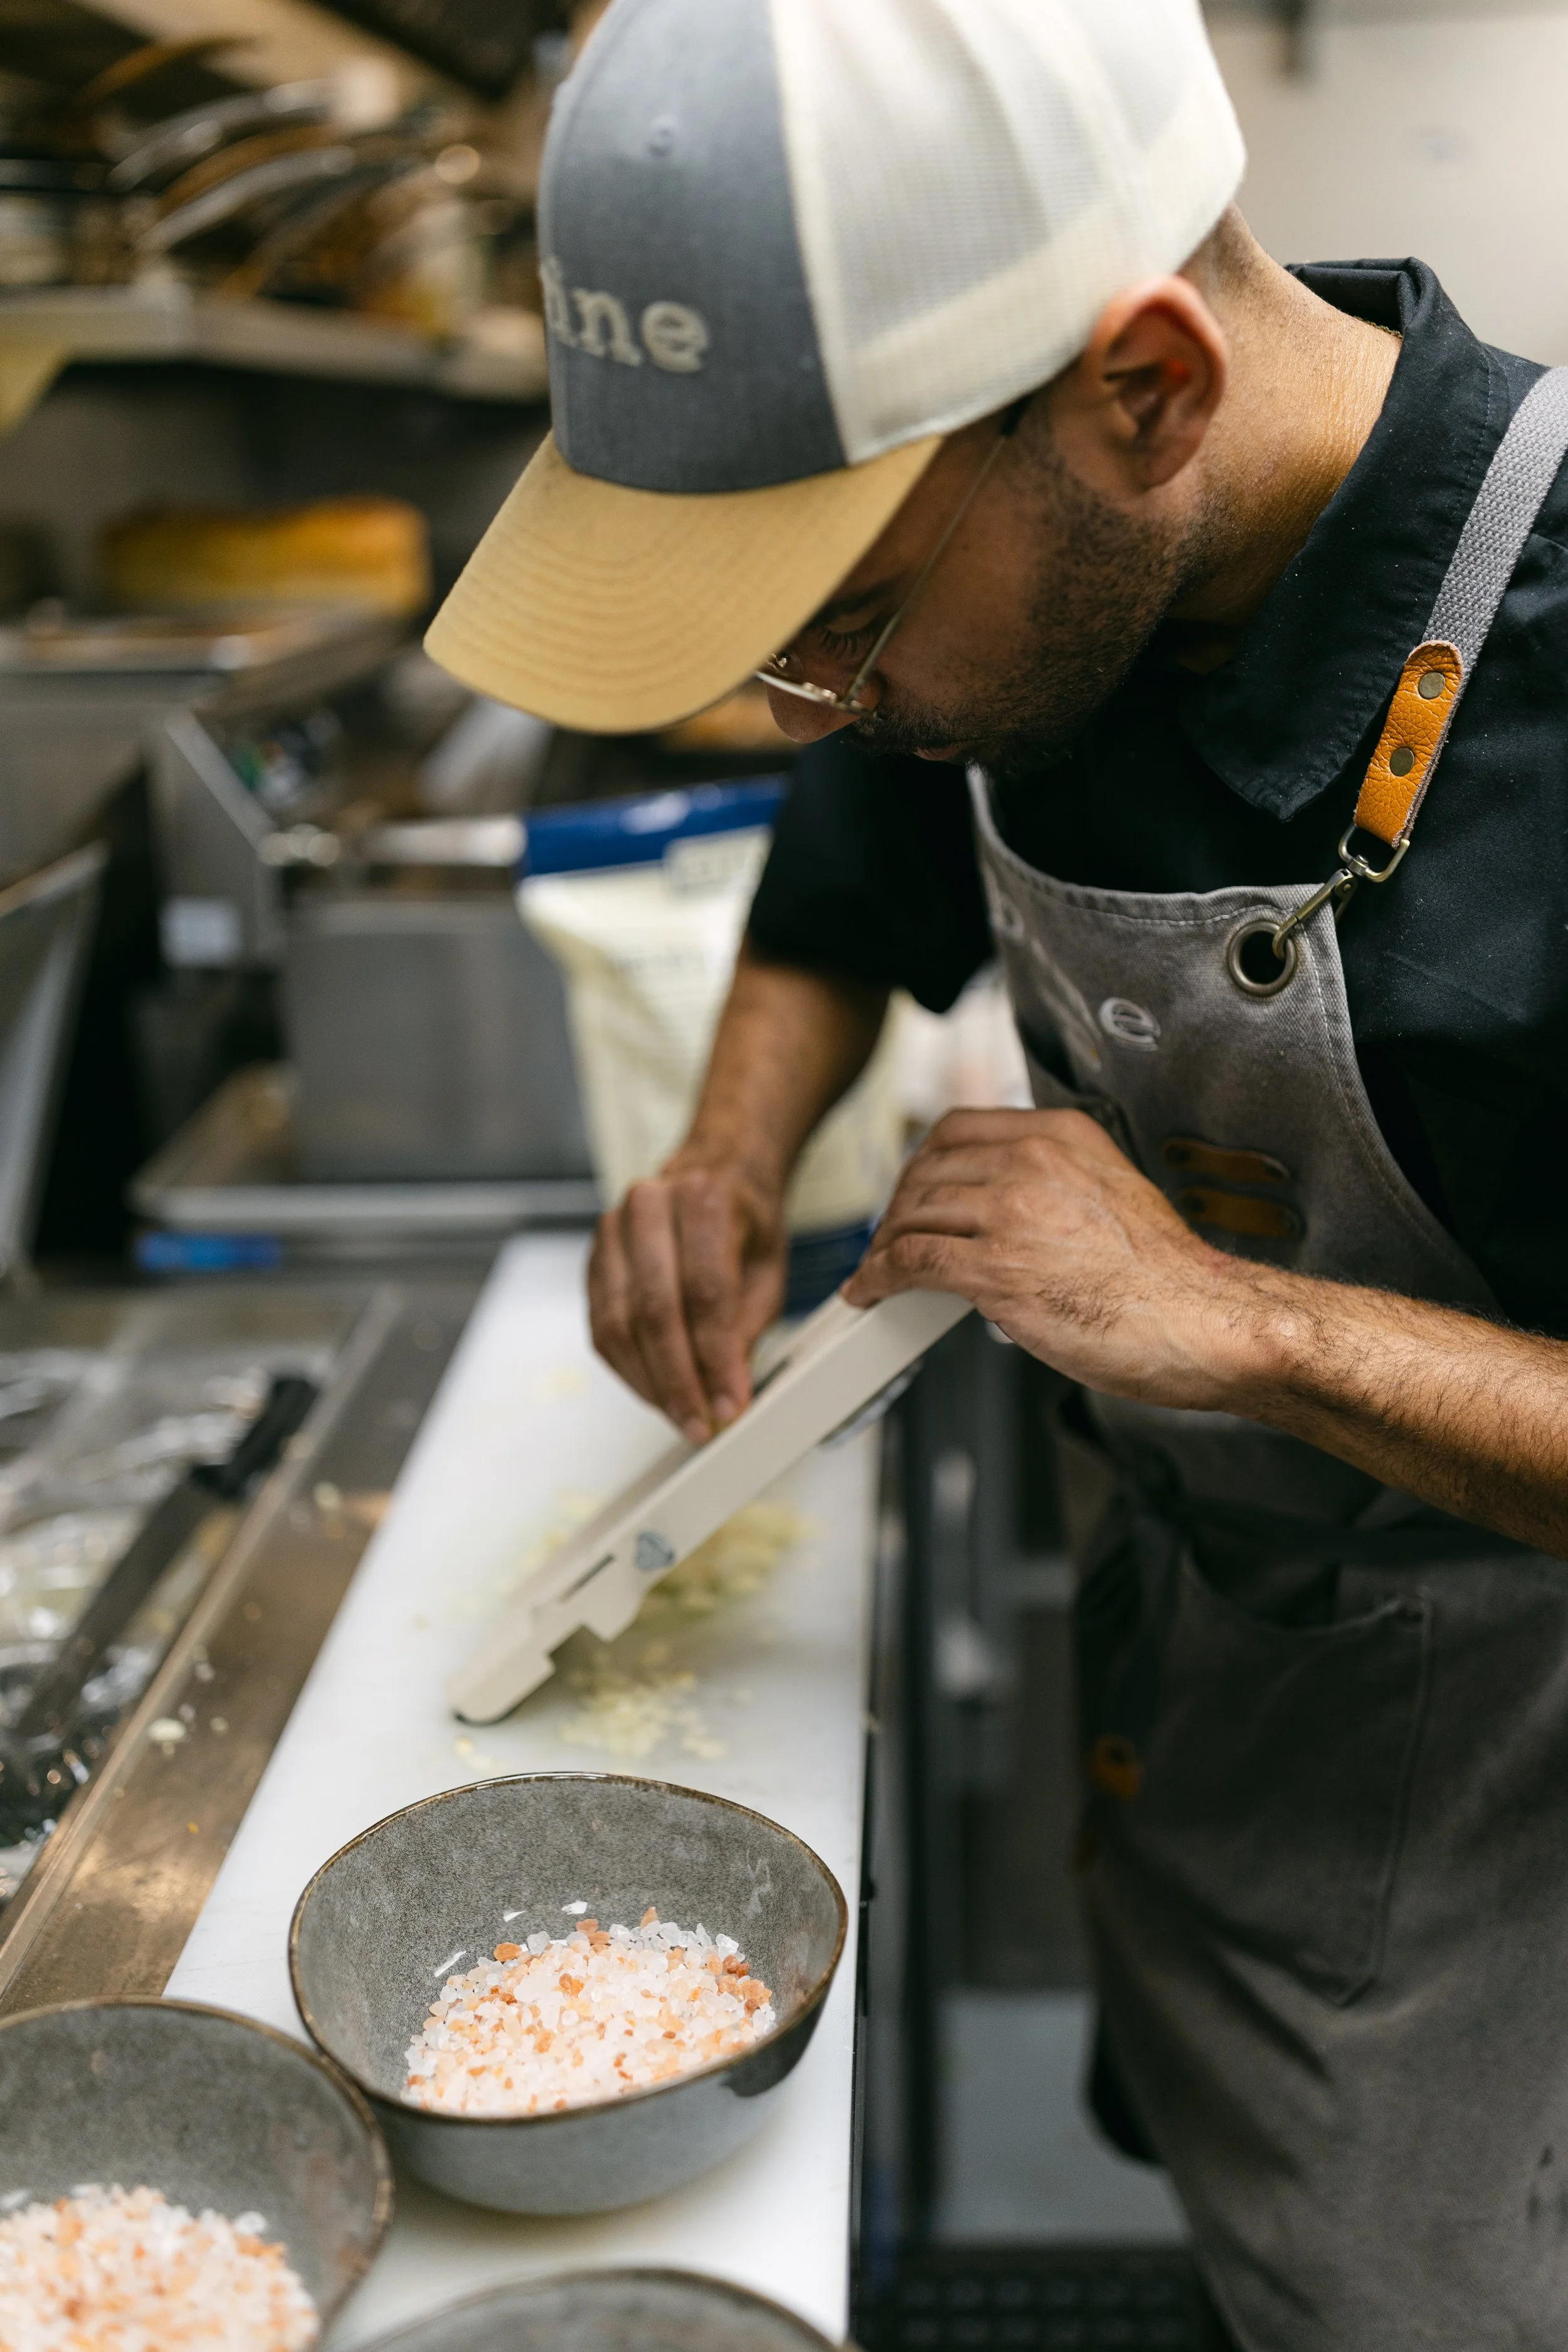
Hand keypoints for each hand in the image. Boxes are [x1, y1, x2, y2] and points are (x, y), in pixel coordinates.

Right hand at [588, 1154, 788, 1441]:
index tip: (727, 1404)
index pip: (705, 1292)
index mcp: (703, 1198)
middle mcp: (649, 1206)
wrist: (714, 1174)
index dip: (715, 1359)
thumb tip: (727, 1395)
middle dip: (678, 1380)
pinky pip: (601, 1327)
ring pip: (619, 1324)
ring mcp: (612, 1231)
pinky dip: (627, 1368)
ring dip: (649, 1382)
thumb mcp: (767, 1273)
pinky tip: (653, 1390)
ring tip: (679, 1415)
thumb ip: (745, 1332)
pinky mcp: (593, 1260)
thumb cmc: (743, 1223)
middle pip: (655, 1311)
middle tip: (699, 1422)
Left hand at [843, 1107, 1260, 1408]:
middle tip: (889, 1233)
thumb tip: (1008, 1205)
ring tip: (877, 1267)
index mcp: (1061, 1136)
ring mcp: (1010, 1213)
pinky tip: (871, 1289)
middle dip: (897, 1206)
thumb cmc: (1169, 1278)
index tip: (913, 1186)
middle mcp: (1031, 1162)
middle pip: (925, 1169)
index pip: (959, 1128)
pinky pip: (911, 1261)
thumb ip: (1056, 1185)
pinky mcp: (994, 1268)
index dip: (921, 1162)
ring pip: (912, 1213)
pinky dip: (878, 1276)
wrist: (1201, 1320)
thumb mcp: (1112, 1193)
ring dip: (883, 1244)